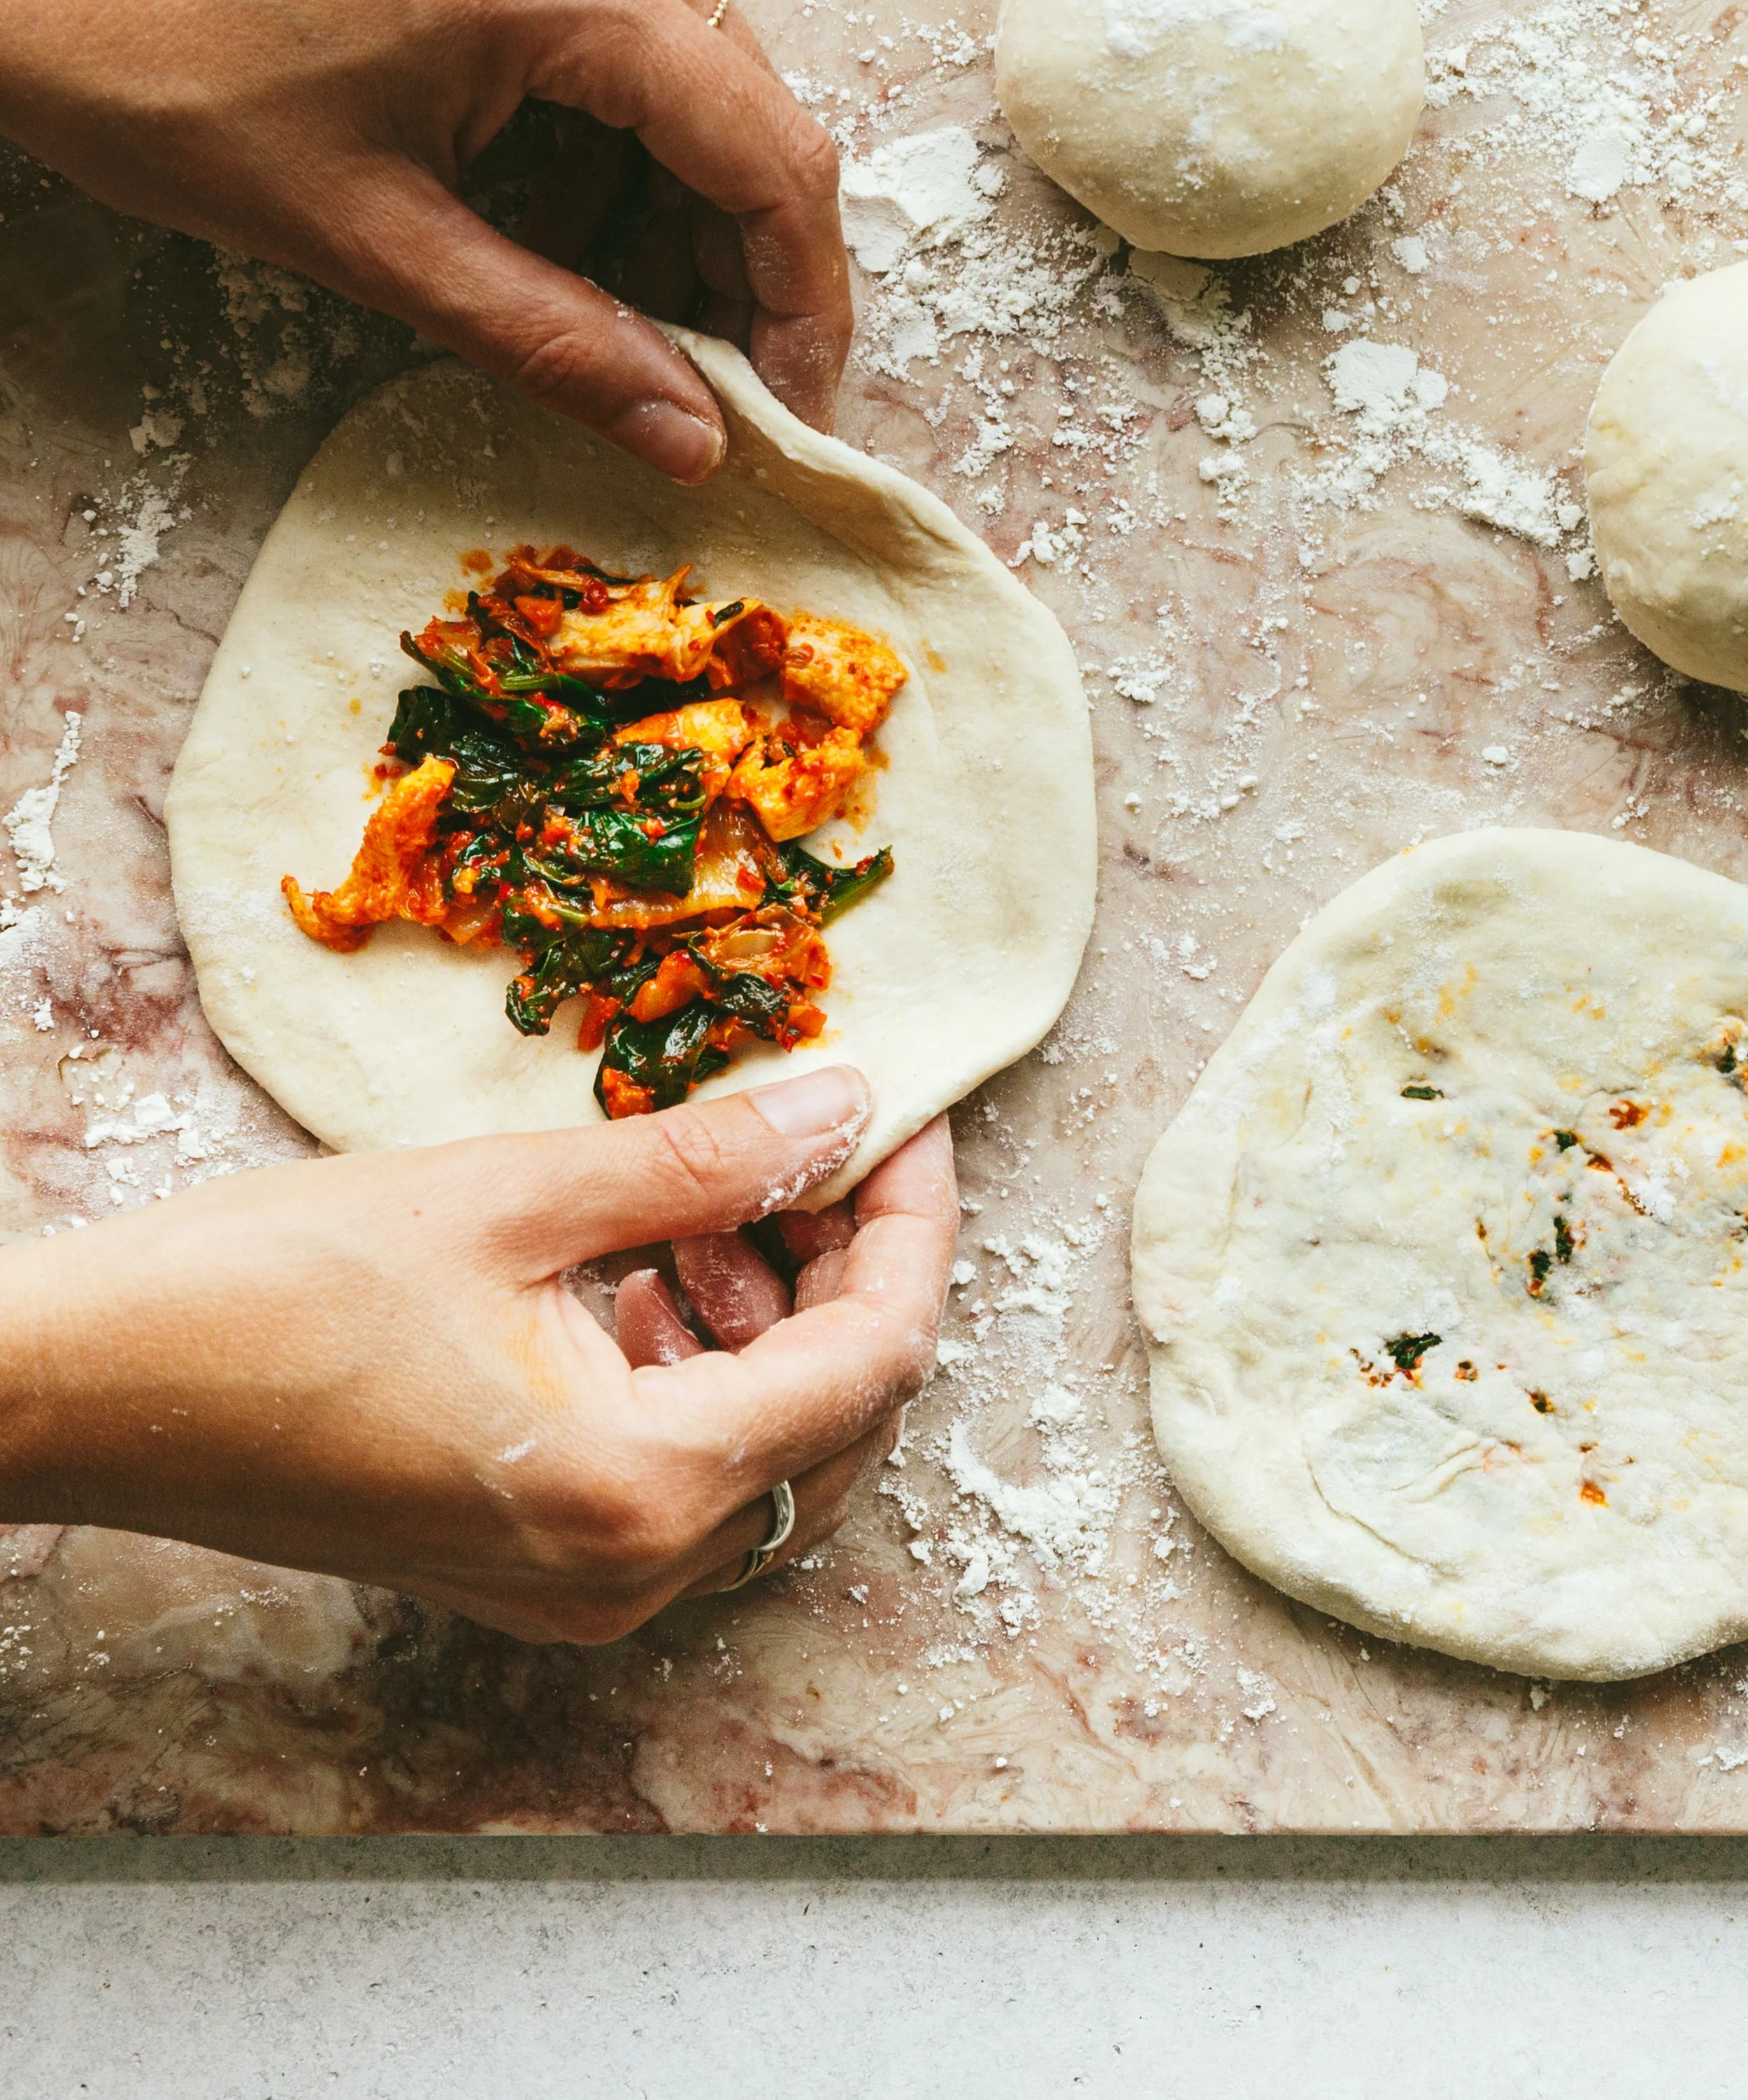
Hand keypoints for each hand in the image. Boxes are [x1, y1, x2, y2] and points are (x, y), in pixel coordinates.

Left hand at [0, 0, 853, 480]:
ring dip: (668, 197)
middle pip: (747, 104)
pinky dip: (608, 127)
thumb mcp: (375, 244)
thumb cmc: (162, 79)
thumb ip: (559, 342)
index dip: (803, 298)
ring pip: (690, 63)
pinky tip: (542, 205)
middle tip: (697, 376)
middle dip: (736, 256)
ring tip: (598, 300)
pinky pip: (616, 15)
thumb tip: (691, 434)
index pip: (769, 153)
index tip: (790, 401)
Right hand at [0, 1069, 956, 1643]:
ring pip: (771, 1458)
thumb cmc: (274, 1291)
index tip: (905, 1119)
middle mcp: (630, 1571)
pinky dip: (699, 1373)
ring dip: (775, 1324)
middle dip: (851, 1272)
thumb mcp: (509, 1194)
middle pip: (841, 1425)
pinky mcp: (532, 1571)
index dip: (910, 1225)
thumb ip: (702, 1162)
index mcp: (640, 1485)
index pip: (872, 1361)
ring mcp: (582, 1590)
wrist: (96, 1391)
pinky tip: (642, 1275)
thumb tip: (840, 1115)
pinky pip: (683, 1481)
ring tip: (714, 1207)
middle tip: (823, 1145)